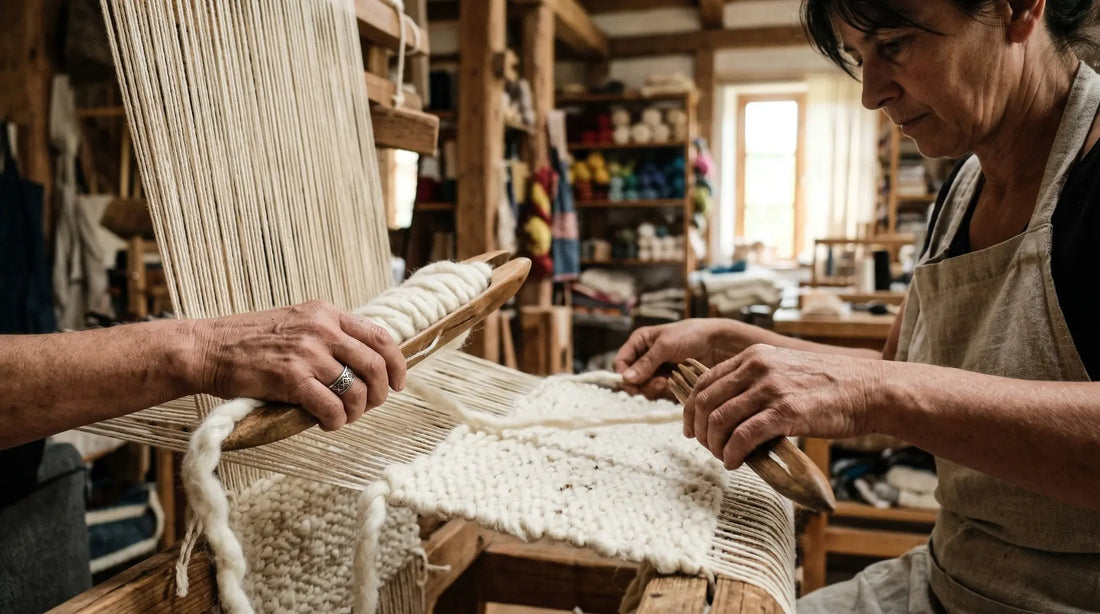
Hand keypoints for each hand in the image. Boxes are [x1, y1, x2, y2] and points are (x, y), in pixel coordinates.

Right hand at [191, 300, 406, 429]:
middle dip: (381, 393)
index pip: (380, 336)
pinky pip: (330, 407)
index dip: (397, 363)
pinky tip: (327, 424)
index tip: (398, 383)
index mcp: (327, 313)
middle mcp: (322, 329)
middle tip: (371, 406)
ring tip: (343, 417)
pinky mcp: (291, 378)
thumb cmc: (250, 341)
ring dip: (356, 412)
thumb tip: (364, 363)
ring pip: (356, 390)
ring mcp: (307, 353)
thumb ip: (329, 336)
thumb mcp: (297, 323)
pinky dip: (335, 421)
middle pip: (375, 365)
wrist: (208, 348)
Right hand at [613, 318, 745, 398]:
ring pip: (642, 386)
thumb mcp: (665, 345)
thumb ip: (645, 363)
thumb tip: (625, 379)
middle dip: (639, 383)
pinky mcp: (667, 379)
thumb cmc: (691, 335)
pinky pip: (656, 391)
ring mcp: (656, 369)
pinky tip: (669, 384)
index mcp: (640, 341)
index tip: (631, 383)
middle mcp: (644, 355)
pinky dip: (660, 390)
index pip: (621, 362)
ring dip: (650, 388)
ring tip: (664, 382)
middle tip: (655, 383)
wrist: (717, 343)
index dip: (623, 374)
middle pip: (629, 378)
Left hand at [685, 344, 882, 468]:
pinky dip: (732, 454)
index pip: (704, 381)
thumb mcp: (786, 371)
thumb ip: (757, 384)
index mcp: (754, 356)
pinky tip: (735, 463)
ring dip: (714, 446)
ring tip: (723, 458)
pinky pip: (742, 437)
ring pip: (719, 420)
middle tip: (706, 448)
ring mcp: (770, 388)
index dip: (691, 409)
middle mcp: (756, 367)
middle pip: (705, 402)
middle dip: (699, 430)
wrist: (870, 390)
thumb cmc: (831, 387)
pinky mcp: (785, 412)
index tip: (693, 428)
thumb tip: (732, 413)